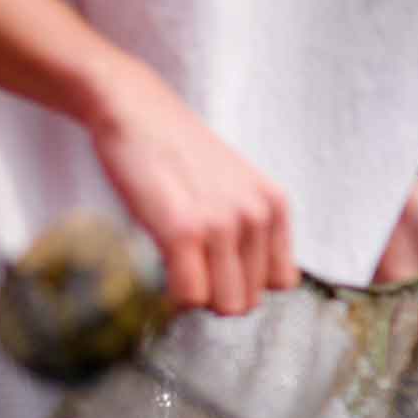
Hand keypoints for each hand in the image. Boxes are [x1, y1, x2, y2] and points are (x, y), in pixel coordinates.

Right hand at [87, 72, 297, 315]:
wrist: (136, 111)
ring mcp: (222, 224)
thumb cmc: (177, 155)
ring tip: (175, 264)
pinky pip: (190, 297)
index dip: (245, 282)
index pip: (281, 283)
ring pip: (225, 305)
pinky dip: (172, 297)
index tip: (216, 266)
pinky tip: (161, 268)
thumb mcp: (234, 188)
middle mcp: (257, 216)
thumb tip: (242, 288)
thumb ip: (248, 228)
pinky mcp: (183, 230)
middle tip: (189, 266)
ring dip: (195, 295)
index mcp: (274, 207)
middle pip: (250, 300)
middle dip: (217, 293)